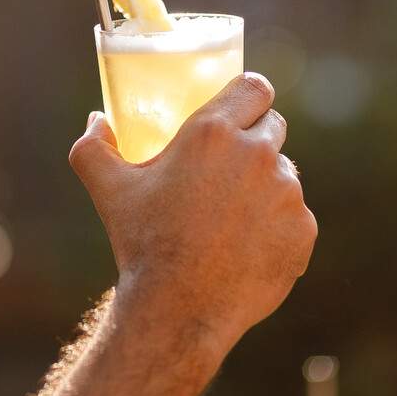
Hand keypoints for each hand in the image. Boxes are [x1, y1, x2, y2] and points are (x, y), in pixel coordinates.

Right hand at [68, 73, 315, 353]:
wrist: (180, 308)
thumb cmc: (143, 242)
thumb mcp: (107, 189)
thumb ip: (93, 147)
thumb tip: (96, 121)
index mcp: (213, 132)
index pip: (254, 87)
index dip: (249, 96)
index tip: (241, 110)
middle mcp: (257, 154)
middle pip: (272, 126)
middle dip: (254, 140)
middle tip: (228, 168)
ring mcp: (287, 193)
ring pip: (284, 174)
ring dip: (265, 185)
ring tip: (232, 216)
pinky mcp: (303, 230)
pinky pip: (295, 216)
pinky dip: (278, 226)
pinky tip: (248, 246)